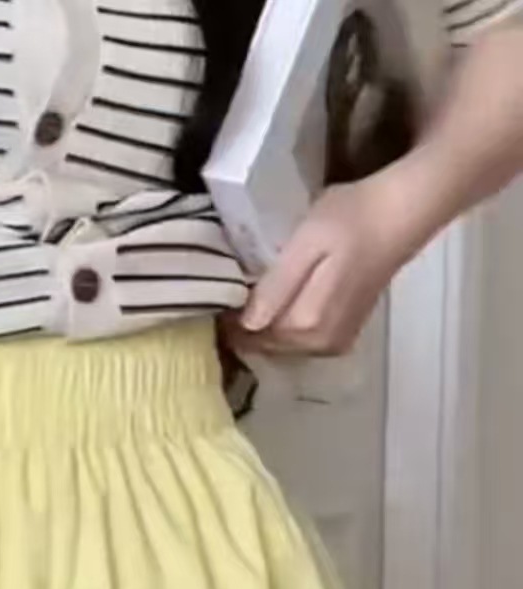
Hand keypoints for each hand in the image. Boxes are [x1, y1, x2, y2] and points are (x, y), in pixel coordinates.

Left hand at [227, 175, 419, 358]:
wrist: (399, 217)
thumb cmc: (350, 219)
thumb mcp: (306, 242)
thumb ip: (277, 286)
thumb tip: (248, 323)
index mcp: (306, 324)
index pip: (248, 335)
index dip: (228, 318)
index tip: (216, 296)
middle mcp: (318, 344)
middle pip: (263, 345)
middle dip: (243, 325)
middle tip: (229, 293)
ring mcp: (332, 345)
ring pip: (279, 345)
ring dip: (262, 326)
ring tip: (251, 295)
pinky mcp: (340, 339)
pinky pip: (298, 342)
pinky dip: (282, 327)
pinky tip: (279, 301)